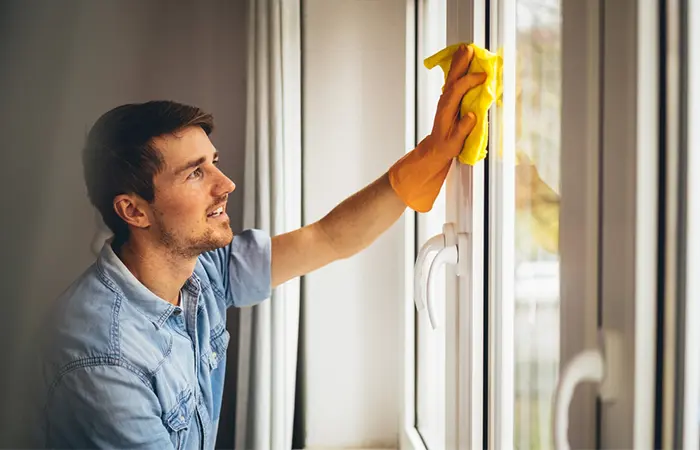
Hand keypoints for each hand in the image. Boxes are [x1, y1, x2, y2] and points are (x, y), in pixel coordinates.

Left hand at [429, 44, 486, 159]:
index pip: (458, 89)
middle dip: (461, 63)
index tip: (483, 76)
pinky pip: (454, 80)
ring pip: (452, 77)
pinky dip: (458, 68)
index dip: (470, 81)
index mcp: (447, 109)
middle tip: (469, 49)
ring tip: (465, 49)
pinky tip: (462, 60)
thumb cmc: (446, 145)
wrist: (436, 147)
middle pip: (453, 78)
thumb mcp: (455, 142)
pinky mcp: (449, 98)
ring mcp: (446, 98)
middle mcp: (445, 101)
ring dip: (459, 62)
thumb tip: (472, 115)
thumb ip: (463, 129)